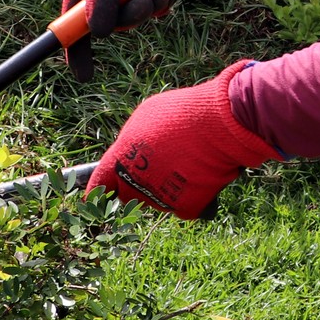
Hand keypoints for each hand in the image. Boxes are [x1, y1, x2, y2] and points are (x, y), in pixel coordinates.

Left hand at [86, 61, 276, 218]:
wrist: (221, 120)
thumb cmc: (183, 112)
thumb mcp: (147, 117)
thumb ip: (132, 141)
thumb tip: (133, 153)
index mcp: (121, 159)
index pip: (100, 184)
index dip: (98, 191)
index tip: (98, 197)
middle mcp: (136, 183)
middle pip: (129, 196)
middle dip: (138, 187)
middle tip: (159, 170)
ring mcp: (160, 198)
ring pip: (158, 201)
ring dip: (166, 189)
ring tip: (187, 163)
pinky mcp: (185, 207)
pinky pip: (184, 206)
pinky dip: (192, 195)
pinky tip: (201, 175)